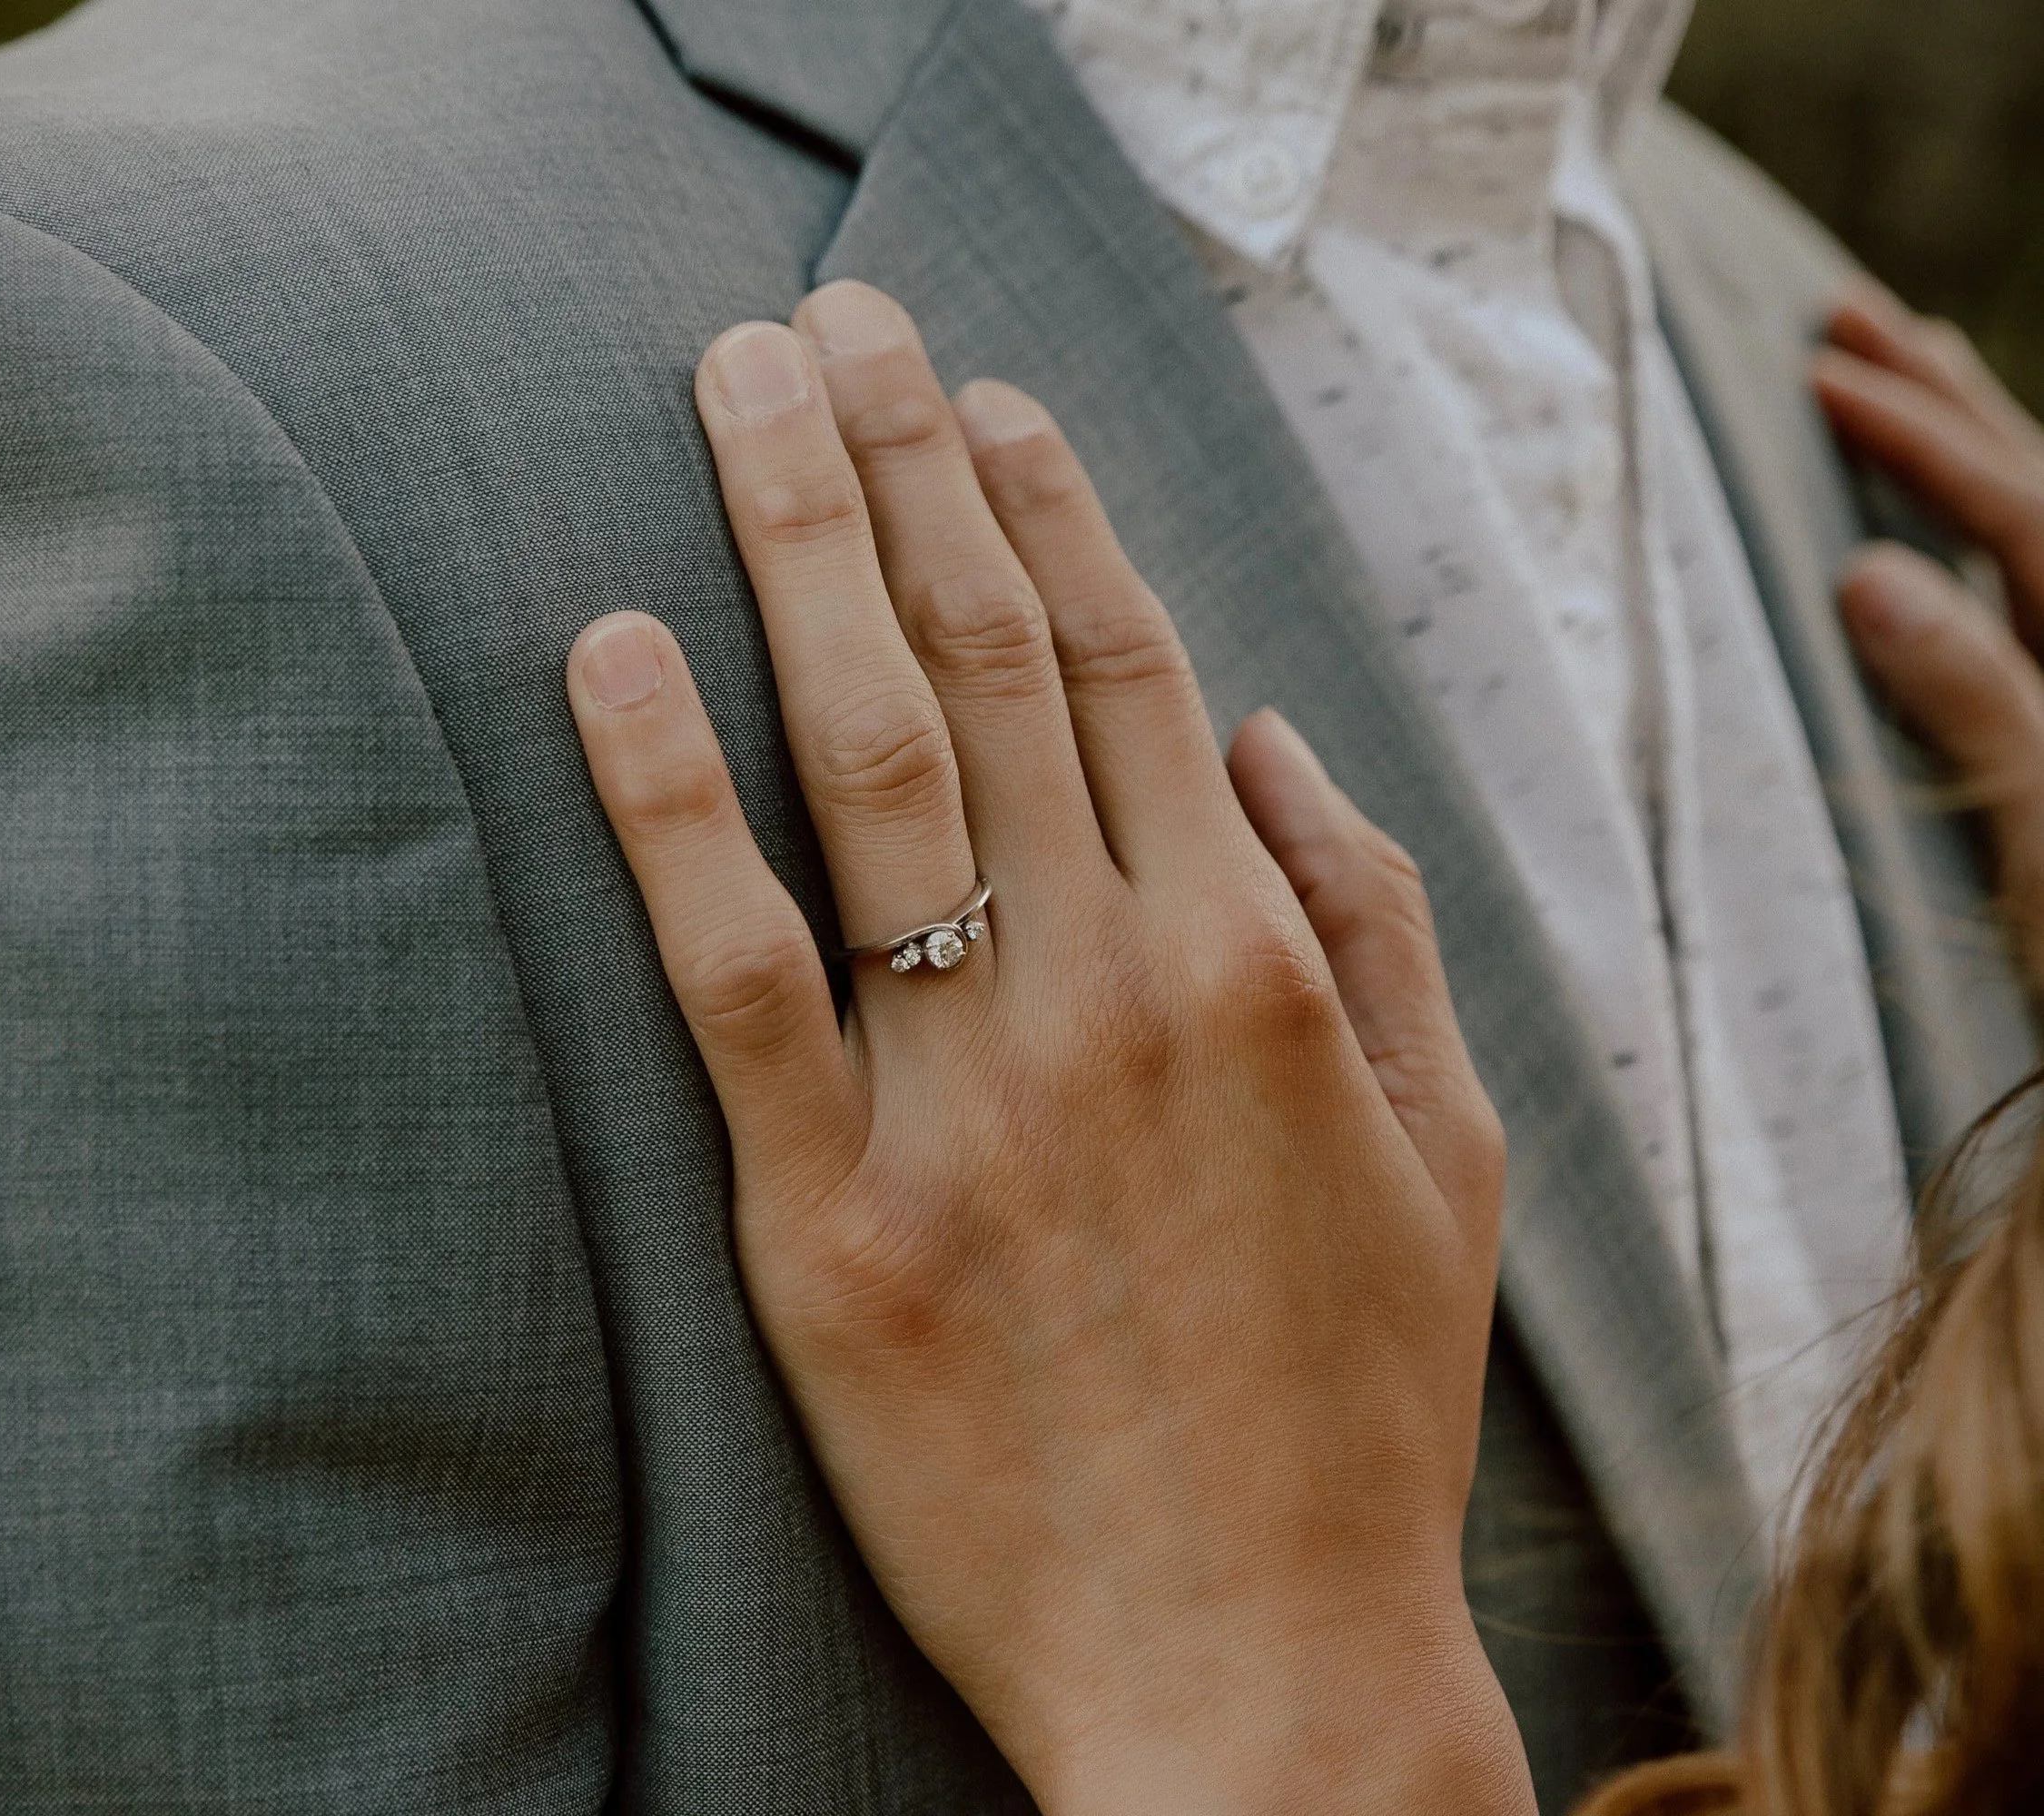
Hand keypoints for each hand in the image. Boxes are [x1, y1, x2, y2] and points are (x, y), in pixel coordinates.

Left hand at [565, 282, 1528, 1815]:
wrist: (1253, 1673)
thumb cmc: (1356, 1417)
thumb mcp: (1455, 1156)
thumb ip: (1379, 924)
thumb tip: (1282, 740)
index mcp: (1256, 964)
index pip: (1134, 668)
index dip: (1051, 512)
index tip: (987, 400)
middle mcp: (1112, 991)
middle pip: (986, 664)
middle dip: (908, 464)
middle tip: (836, 322)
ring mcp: (965, 1096)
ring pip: (865, 761)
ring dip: (796, 551)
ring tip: (739, 396)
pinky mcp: (829, 1219)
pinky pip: (736, 967)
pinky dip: (667, 797)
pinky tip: (610, 651)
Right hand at [1817, 284, 2043, 987]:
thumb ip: (1977, 705)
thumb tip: (1867, 575)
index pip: (2017, 513)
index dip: (1920, 439)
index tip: (1818, 375)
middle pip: (2039, 486)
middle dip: (1940, 399)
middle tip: (1842, 322)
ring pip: (2040, 525)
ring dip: (1967, 438)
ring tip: (1901, 364)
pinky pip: (2028, 586)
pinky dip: (1985, 522)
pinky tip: (1942, 526)